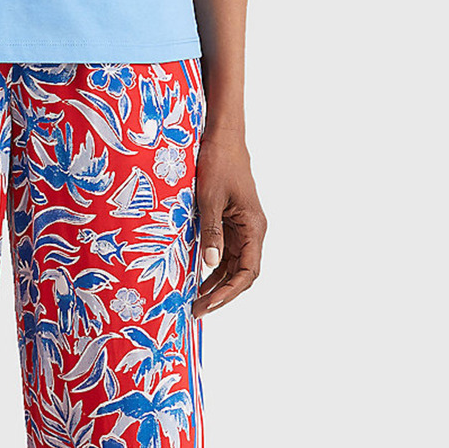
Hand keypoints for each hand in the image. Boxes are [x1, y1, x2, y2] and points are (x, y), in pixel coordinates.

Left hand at [189, 130, 266, 318]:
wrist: (223, 137)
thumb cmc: (219, 163)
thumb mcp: (209, 199)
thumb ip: (210, 233)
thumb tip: (210, 265)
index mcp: (254, 227)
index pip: (248, 272)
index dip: (229, 292)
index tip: (208, 304)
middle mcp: (252, 231)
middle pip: (242, 274)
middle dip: (221, 294)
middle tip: (196, 310)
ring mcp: (242, 228)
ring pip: (234, 266)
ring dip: (216, 284)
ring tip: (194, 301)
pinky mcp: (231, 222)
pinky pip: (225, 253)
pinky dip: (213, 268)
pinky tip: (196, 279)